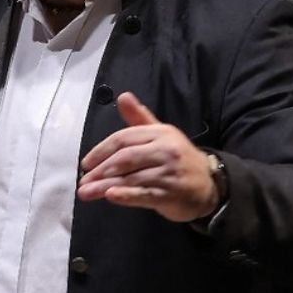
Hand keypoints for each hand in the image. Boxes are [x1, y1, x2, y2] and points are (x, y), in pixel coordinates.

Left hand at [76, 91, 218, 221]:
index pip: (123, 138)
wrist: (210, 184)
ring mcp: (169, 173)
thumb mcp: (160, 134)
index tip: (85, 164)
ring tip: (86, 193)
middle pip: (125, 158)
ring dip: (104, 186)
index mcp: (160, 133)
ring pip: (131, 178)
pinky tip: (111, 196)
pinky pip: (145, 194)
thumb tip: (123, 96)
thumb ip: (139, 118)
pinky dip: (126, 196)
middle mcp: (165, 150)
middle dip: (100, 170)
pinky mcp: (172, 194)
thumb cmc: (177, 158)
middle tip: (82, 181)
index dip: (101, 150)